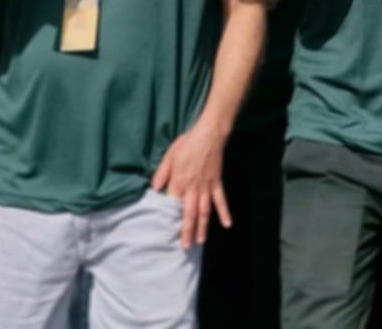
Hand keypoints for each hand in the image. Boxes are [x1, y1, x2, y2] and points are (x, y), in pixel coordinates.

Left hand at [150, 119, 230, 248]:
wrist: (208, 135)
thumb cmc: (187, 144)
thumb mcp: (169, 157)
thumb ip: (161, 174)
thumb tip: (153, 190)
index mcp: (179, 182)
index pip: (172, 205)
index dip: (169, 219)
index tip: (165, 231)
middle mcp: (193, 189)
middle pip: (189, 214)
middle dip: (187, 231)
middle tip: (185, 247)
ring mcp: (206, 187)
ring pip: (204, 211)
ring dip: (202, 227)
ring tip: (200, 241)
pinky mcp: (216, 183)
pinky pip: (221, 200)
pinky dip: (225, 212)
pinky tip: (227, 224)